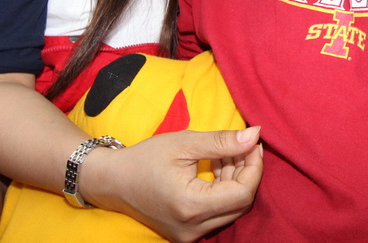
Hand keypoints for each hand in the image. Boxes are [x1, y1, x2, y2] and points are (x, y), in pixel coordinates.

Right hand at [87, 126, 262, 242]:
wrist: (112, 182)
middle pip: (240, 203)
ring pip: (231, 209)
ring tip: (224, 153)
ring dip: (235, 180)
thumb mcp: (183, 143)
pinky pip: (217, 213)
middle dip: (246, 172)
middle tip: (241, 145)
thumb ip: (222, 142)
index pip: (243, 193)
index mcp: (191, 205)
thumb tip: (254, 135)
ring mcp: (189, 235)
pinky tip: (215, 168)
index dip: (254, 166)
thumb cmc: (144, 159)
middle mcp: (193, 228)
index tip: (253, 143)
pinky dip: (222, 190)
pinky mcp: (187, 233)